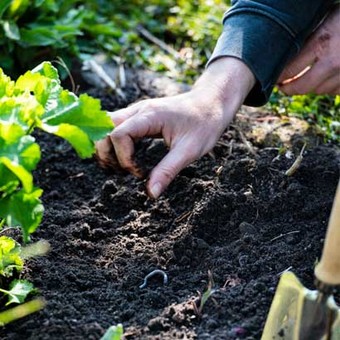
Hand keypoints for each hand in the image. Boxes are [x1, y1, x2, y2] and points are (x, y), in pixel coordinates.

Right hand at [96, 57, 254, 197]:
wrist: (211, 102)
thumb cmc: (205, 123)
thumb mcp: (190, 151)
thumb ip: (168, 171)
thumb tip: (151, 193)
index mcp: (150, 116)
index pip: (119, 135)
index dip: (124, 159)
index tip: (140, 174)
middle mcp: (139, 110)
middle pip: (105, 127)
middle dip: (106, 153)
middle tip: (122, 172)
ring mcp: (137, 112)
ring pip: (107, 126)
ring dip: (107, 148)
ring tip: (121, 167)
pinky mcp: (140, 117)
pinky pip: (117, 127)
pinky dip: (114, 144)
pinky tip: (126, 158)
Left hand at [278, 7, 339, 94]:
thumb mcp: (327, 17)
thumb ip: (309, 35)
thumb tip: (286, 50)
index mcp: (322, 43)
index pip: (289, 70)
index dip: (277, 77)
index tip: (272, 77)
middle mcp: (333, 62)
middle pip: (301, 87)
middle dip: (288, 89)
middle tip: (282, 87)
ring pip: (318, 91)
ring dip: (308, 87)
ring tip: (301, 81)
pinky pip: (335, 91)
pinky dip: (327, 87)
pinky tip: (323, 79)